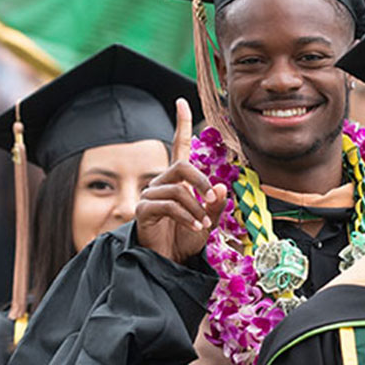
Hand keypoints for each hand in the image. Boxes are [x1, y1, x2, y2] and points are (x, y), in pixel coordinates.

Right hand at [135, 98, 226, 263]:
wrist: (167, 263)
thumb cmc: (185, 240)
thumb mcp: (208, 222)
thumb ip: (215, 205)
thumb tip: (221, 185)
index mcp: (178, 180)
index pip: (179, 146)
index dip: (181, 123)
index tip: (181, 101)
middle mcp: (162, 183)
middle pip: (183, 165)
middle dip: (202, 181)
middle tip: (212, 198)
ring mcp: (150, 195)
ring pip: (178, 189)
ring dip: (196, 207)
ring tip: (203, 224)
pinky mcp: (143, 210)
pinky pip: (167, 205)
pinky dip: (186, 216)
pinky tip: (195, 227)